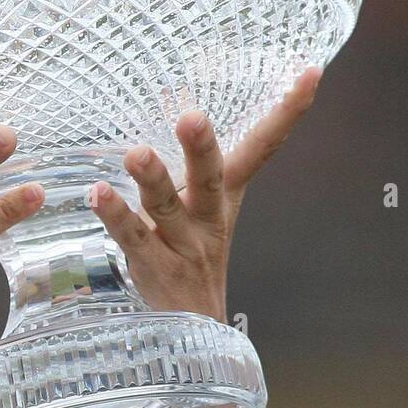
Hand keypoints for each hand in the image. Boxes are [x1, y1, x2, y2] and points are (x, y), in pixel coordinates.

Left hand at [88, 66, 322, 321]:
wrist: (194, 334)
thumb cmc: (186, 254)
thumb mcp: (195, 206)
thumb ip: (186, 162)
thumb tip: (172, 99)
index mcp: (225, 196)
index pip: (262, 149)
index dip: (287, 112)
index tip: (310, 73)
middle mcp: (210, 217)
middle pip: (212, 178)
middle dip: (203, 147)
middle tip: (193, 117)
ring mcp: (185, 245)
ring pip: (169, 209)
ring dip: (153, 180)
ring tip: (136, 154)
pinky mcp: (155, 268)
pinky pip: (133, 238)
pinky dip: (116, 216)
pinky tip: (98, 194)